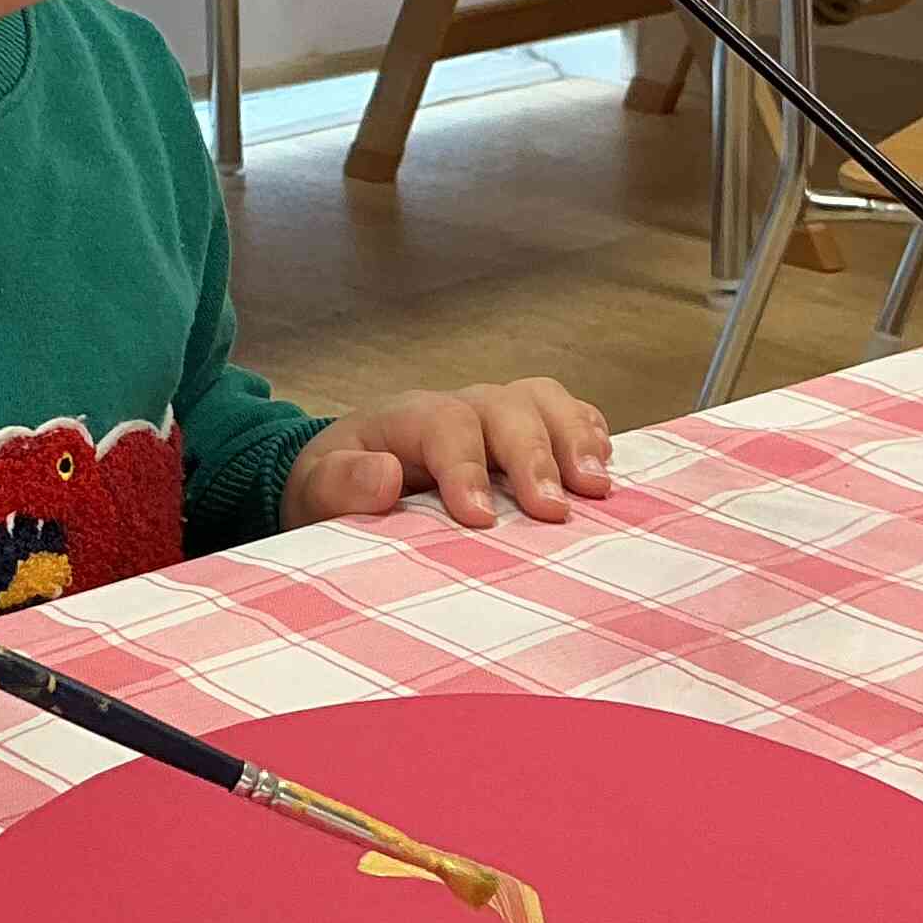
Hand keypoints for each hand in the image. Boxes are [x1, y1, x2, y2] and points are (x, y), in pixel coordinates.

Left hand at [282, 376, 616, 530]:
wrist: (349, 476)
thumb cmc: (340, 487)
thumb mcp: (317, 489)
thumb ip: (340, 484)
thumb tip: (385, 477)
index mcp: (409, 418)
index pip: (447, 427)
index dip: (467, 469)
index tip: (479, 519)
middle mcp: (463, 407)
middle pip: (508, 409)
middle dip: (534, 457)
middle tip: (554, 510)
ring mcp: (500, 416)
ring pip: (546, 404)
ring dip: (576, 441)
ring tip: (596, 487)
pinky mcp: (528, 434)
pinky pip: (569, 418)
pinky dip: (592, 437)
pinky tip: (606, 472)